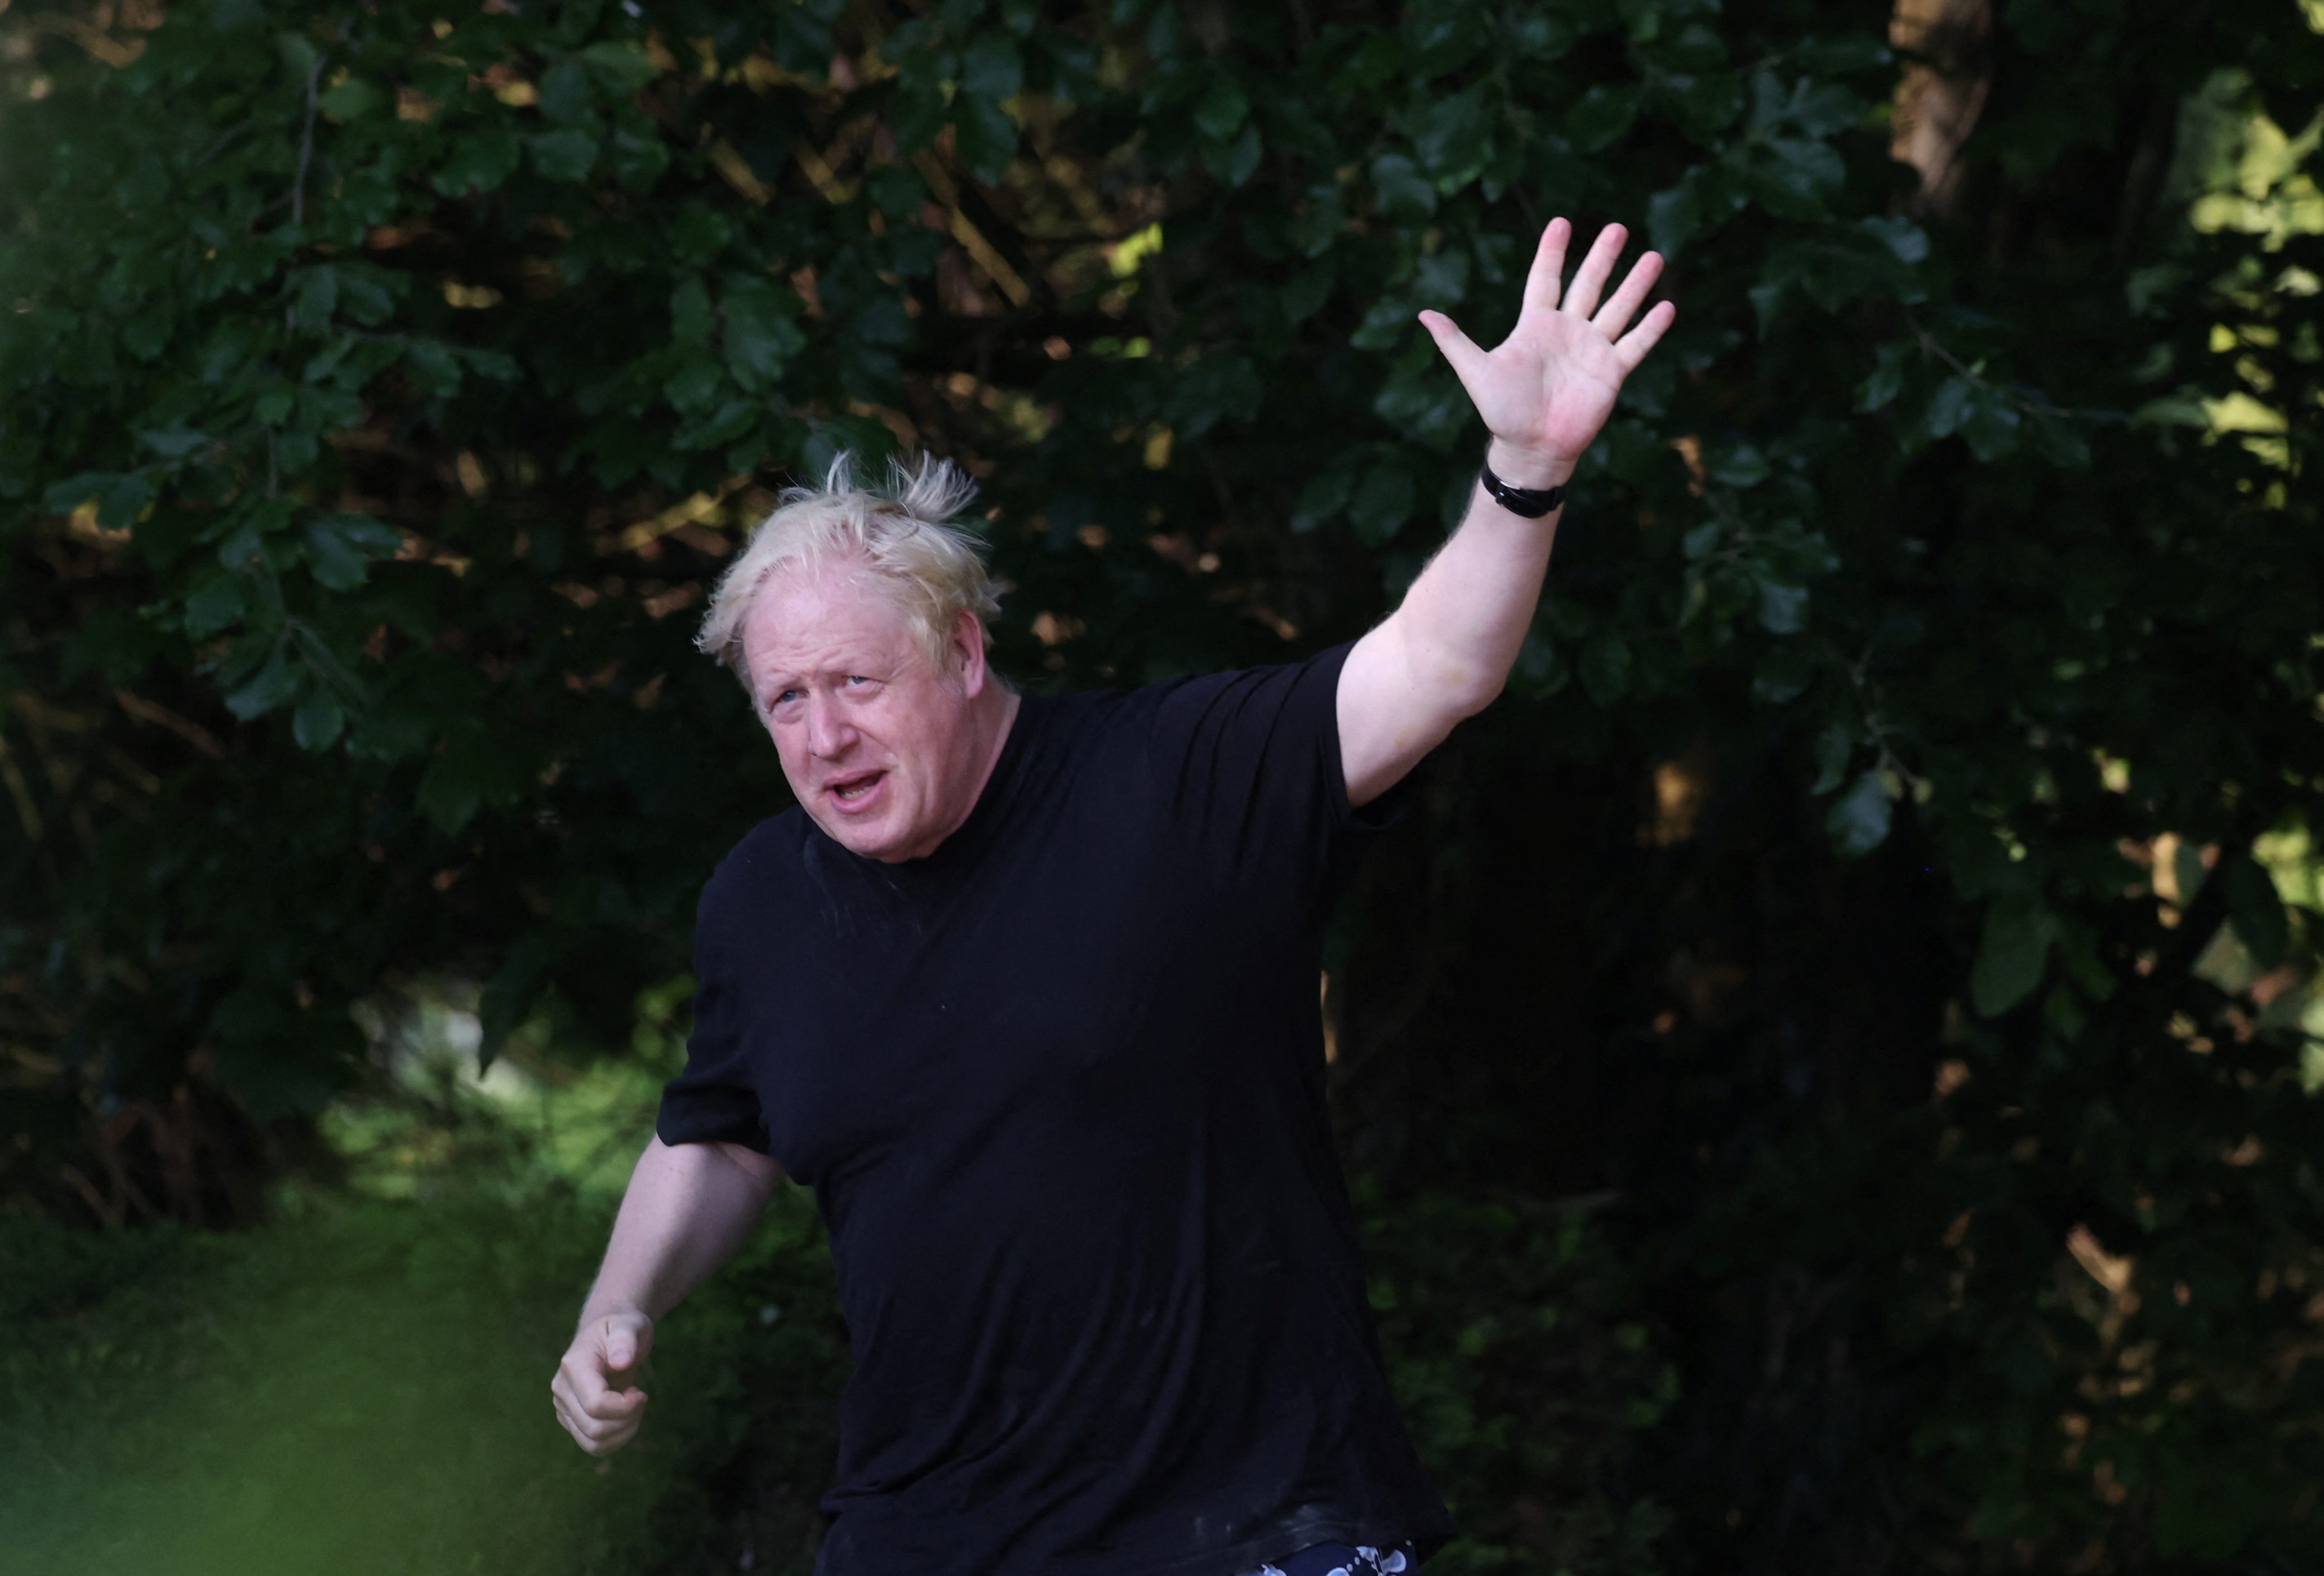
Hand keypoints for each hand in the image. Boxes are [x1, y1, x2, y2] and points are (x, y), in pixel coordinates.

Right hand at [551, 1309, 654, 1456]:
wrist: (609, 1335)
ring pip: (593, 1443)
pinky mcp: (571, 1419)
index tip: (641, 1393)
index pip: (596, 1404)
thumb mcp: (630, 1324)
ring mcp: (563, 1407)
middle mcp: (562, 1389)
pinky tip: (626, 1419)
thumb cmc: (622, 1328)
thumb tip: (621, 1362)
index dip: (625, 1407)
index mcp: (574, 1365)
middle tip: (641, 1398)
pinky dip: (615, 1440)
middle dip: (628, 1420)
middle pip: (595, 1428)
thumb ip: (625, 1339)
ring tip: (634, 1409)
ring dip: (623, 1433)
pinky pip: (592, 1445)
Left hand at [1418, 218, 1675, 486]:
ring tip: (1653, 256)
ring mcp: (1592, 350)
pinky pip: (1635, 345)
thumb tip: (1423, 314)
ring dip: (1635, 284)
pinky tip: (1667, 305)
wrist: (1530, 448)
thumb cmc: (1502, 411)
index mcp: (1535, 326)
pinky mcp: (1611, 373)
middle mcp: (1567, 332)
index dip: (1552, 252)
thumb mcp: (1476, 372)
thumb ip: (1455, 341)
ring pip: (1617, 308)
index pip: (1546, 279)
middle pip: (1588, 285)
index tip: (1561, 222)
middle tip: (1618, 228)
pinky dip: (1651, 328)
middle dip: (1603, 257)